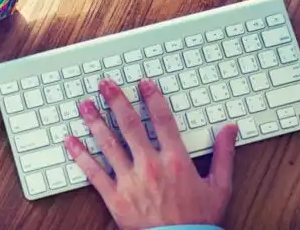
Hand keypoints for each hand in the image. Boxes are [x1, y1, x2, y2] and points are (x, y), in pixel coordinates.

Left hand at [63, 78, 237, 229]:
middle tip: (105, 84)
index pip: (162, 120)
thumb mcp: (219, 187)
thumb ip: (223, 154)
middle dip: (116, 101)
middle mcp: (150, 165)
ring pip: (108, 144)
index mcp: (175, 160)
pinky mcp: (115, 198)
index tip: (143, 84)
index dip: (152, 98)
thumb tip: (230, 128)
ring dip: (94, 121)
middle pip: (129, 125)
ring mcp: (130, 181)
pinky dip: (80, 155)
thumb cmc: (199, 221)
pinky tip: (70, 141)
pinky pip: (93, 173)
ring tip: (84, 105)